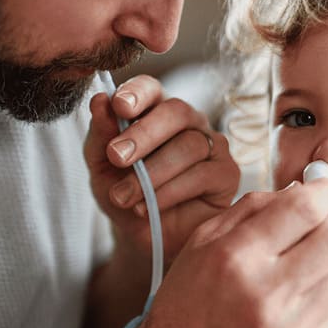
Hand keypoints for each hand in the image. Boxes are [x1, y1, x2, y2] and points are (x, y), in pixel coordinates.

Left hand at [84, 74, 239, 260]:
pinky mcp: (227, 173)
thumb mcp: (101, 168)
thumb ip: (100, 135)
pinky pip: (203, 174)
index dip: (137, 92)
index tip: (119, 106)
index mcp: (156, 112)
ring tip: (125, 197)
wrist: (143, 239)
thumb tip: (99, 101)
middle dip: (144, 133)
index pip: (152, 88)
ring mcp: (213, 146)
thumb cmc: (125, 196)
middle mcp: (189, 123)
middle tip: (117, 157)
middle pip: (176, 111)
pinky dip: (171, 191)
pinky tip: (149, 207)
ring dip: (152, 174)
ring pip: (189, 145)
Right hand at [130, 178, 327, 327]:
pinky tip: (307, 295)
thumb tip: (305, 188)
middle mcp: (262, 295)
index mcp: (234, 257)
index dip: (323, 191)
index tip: (322, 191)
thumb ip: (254, 208)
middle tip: (317, 228)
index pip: (304, 208)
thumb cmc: (188, 300)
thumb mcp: (203, 242)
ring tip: (311, 263)